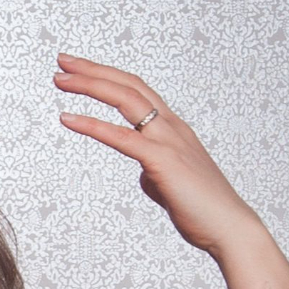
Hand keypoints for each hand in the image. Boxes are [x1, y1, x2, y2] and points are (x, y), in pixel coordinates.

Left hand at [52, 53, 262, 257]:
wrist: (227, 227)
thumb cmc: (200, 209)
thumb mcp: (171, 184)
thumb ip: (155, 172)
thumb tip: (144, 172)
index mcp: (173, 130)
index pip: (138, 91)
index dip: (109, 77)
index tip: (81, 70)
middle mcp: (171, 127)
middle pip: (129, 85)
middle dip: (93, 70)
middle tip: (63, 60)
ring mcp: (168, 140)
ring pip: (125, 100)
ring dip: (90, 85)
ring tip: (61, 78)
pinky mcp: (162, 161)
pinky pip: (122, 137)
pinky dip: (92, 125)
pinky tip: (68, 118)